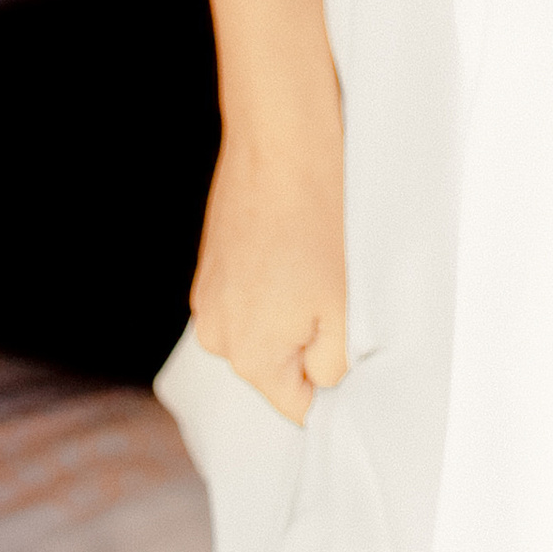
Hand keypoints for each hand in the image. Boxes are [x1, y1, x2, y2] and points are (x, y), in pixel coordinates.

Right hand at [190, 127, 348, 424]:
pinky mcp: (210, 265)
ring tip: (310, 263)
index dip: (329, 381)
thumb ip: (333, 367)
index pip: (296, 405)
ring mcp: (207, 297)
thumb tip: (322, 384)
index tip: (345, 341)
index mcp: (251, 357)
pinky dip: (270, 282)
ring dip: (286, 309)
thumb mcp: (345, 312)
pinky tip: (291, 246)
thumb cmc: (319, 226)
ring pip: (260, 329)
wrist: (281, 146)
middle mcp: (216, 336)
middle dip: (306, 341)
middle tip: (332, 292)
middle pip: (275, 366)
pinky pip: (247, 296)